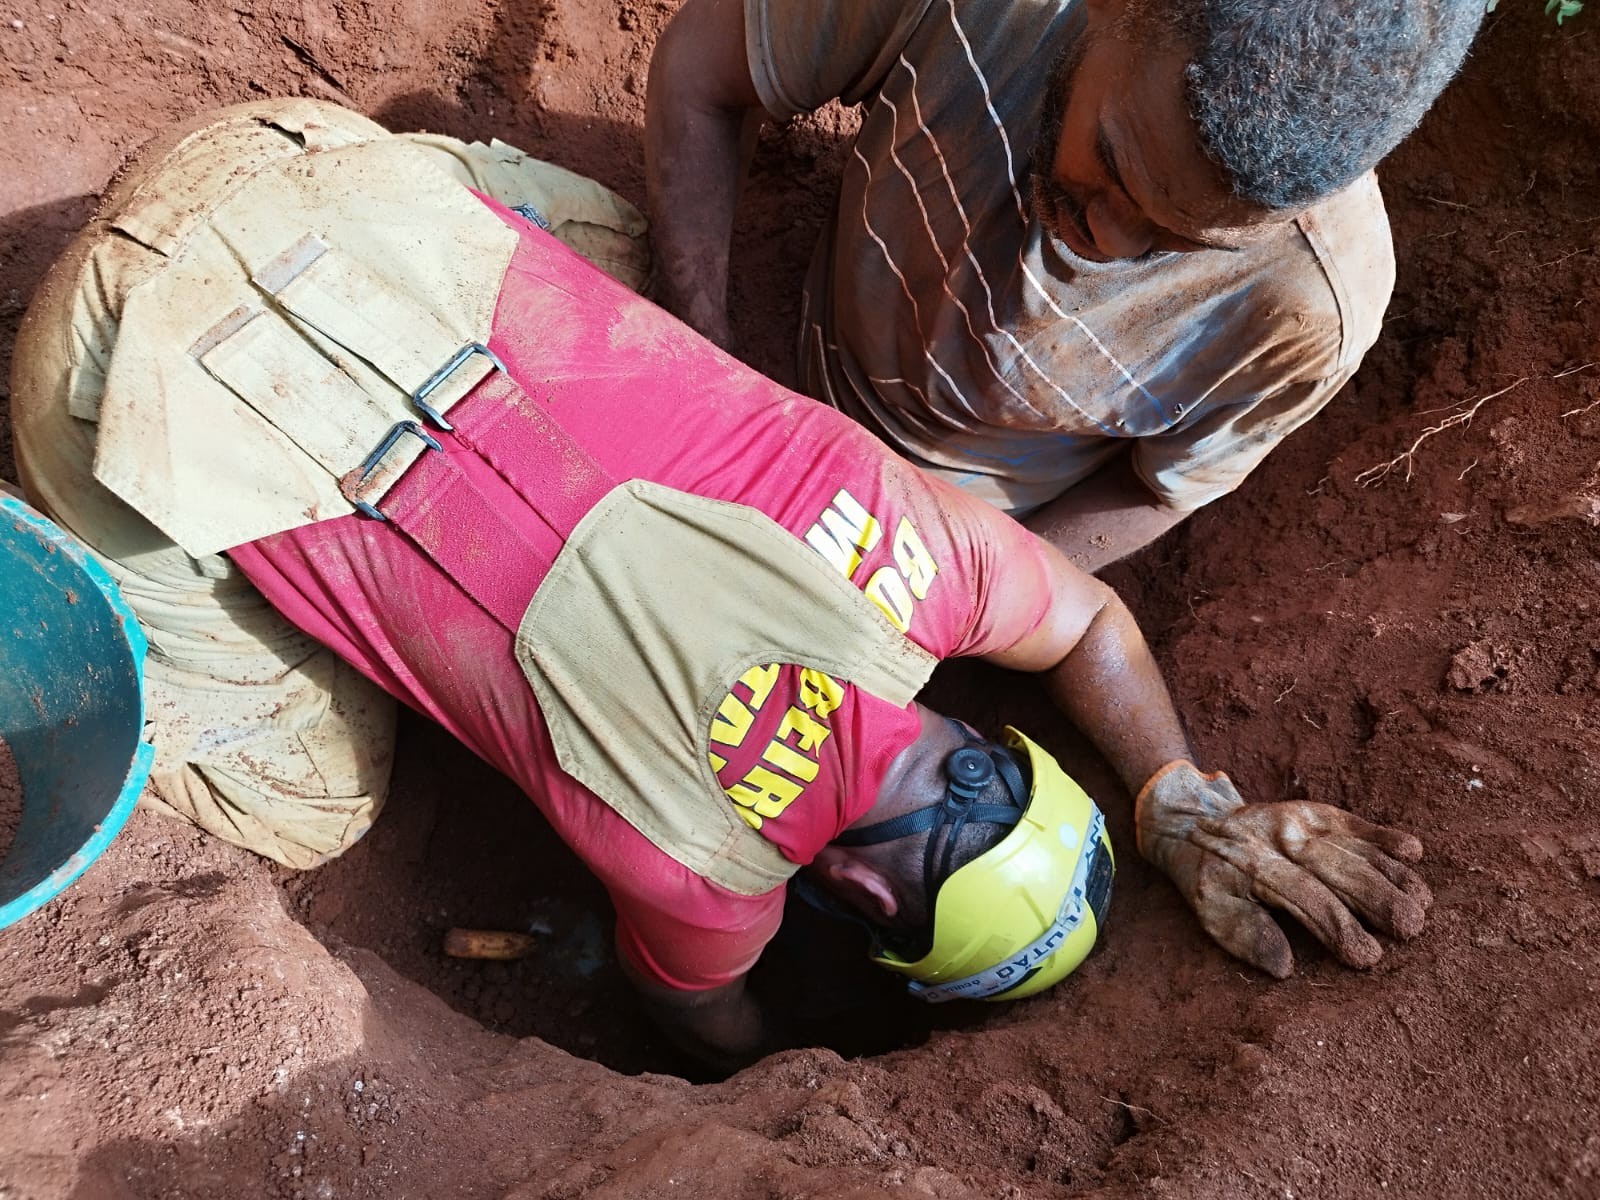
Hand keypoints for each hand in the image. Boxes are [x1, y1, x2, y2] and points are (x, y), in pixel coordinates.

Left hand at [1135, 761, 1430, 977]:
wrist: (1193, 823)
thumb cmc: (1208, 878)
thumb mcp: (1210, 908)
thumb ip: (1244, 935)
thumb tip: (1285, 967)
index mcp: (1254, 867)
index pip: (1304, 899)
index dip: (1337, 928)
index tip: (1367, 957)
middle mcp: (1281, 840)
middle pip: (1337, 871)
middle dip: (1376, 900)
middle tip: (1410, 928)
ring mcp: (1300, 822)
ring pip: (1352, 848)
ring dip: (1391, 874)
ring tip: (1423, 903)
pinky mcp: (1314, 812)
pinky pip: (1352, 822)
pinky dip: (1382, 835)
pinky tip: (1414, 850)